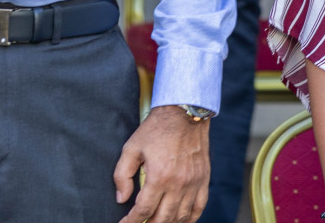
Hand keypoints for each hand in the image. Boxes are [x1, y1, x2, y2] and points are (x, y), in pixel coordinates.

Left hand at [113, 106, 209, 222]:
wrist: (185, 112)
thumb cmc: (157, 129)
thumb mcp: (131, 148)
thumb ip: (122, 175)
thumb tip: (121, 199)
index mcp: (159, 176)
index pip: (143, 210)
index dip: (131, 222)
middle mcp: (178, 183)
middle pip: (162, 219)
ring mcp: (193, 183)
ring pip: (181, 217)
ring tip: (155, 221)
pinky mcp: (203, 179)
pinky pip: (199, 208)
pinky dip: (189, 219)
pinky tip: (180, 221)